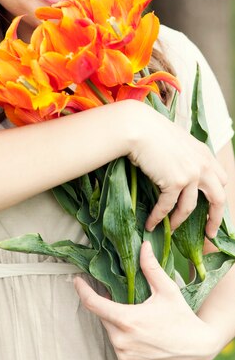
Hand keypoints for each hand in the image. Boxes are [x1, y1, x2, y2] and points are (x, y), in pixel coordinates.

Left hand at [74, 241, 221, 359]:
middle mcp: (122, 341)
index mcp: (127, 321)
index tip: (77, 280)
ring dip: (116, 321)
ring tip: (134, 315)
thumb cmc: (181, 317)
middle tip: (118, 296)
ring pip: (109, 331)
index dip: (82, 290)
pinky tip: (137, 332)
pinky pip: (117, 346)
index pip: (94, 304)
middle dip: (107, 304)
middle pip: (103, 316)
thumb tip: (144, 245)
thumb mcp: (166, 289)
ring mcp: (124, 355)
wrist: (197, 348)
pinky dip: (122, 337)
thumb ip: (151, 267)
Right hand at [125, 102, 226, 236]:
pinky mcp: (175, 182)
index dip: (217, 196)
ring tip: (171, 230)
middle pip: (218, 198)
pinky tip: (151, 224)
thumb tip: (178, 170)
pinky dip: (158, 217)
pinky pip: (167, 206)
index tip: (213, 209)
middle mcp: (202, 165)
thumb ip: (184, 155)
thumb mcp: (176, 141)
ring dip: (179, 221)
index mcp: (204, 154)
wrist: (138, 127)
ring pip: (190, 207)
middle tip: (209, 232)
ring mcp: (190, 174)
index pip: (220, 180)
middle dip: (215, 218)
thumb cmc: (150, 130)